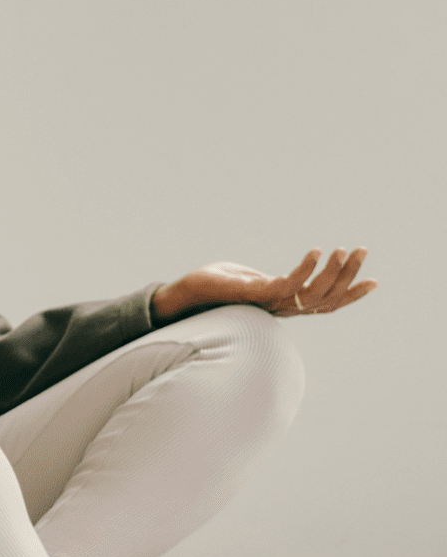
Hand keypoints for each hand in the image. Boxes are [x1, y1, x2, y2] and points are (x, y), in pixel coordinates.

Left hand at [152, 248, 376, 323]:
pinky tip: (316, 251)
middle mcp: (280, 308)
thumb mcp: (251, 281)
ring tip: (345, 249)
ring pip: (312, 293)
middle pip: (326, 298)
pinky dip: (304, 269)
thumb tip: (289, 280)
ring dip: (333, 271)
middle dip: (348, 275)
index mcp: (284, 304)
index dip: (350, 294)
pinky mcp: (253, 294)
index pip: (325, 303)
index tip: (374, 280)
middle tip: (362, 250)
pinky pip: (287, 285)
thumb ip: (273, 283)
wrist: (182, 295)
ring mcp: (268, 303)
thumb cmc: (214, 286)